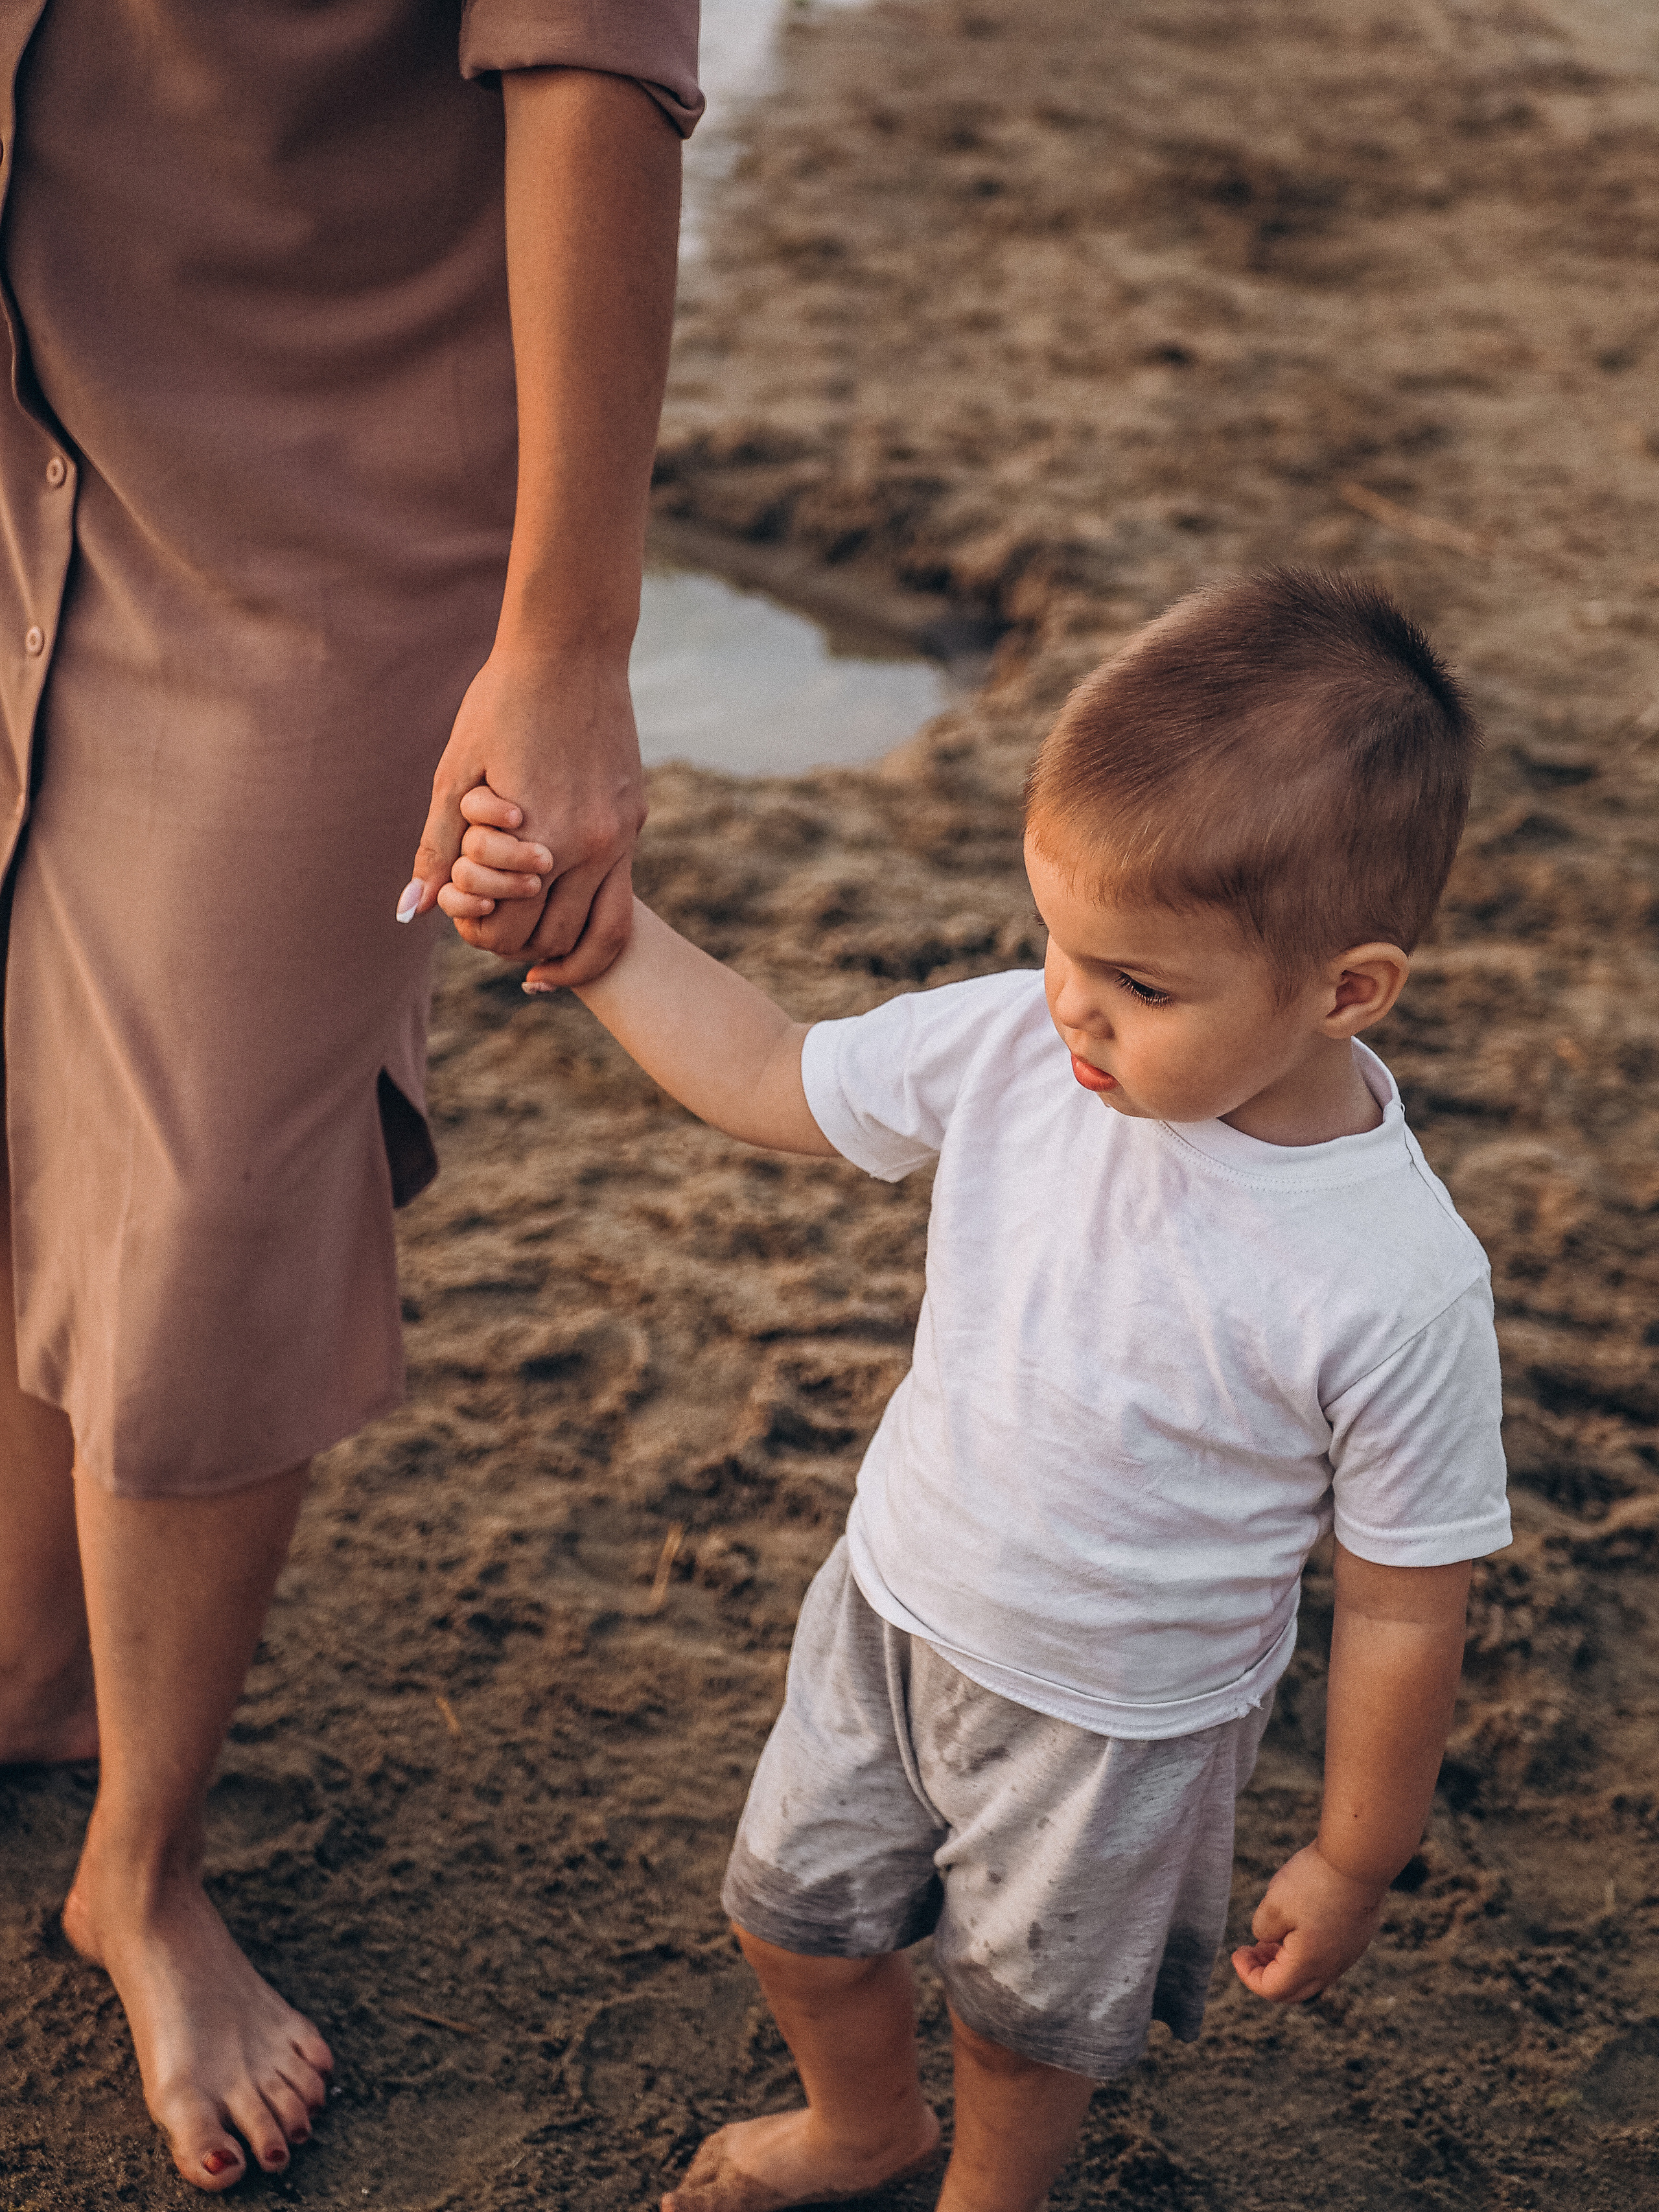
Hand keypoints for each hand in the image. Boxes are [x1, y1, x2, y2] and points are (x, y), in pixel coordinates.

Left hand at [397, 647, 644, 985]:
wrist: (572, 647)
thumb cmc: (502, 701)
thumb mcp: (456, 772)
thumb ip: (438, 847)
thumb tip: (412, 912)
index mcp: (542, 837)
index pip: (510, 927)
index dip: (480, 935)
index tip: (465, 923)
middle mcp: (590, 845)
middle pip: (554, 938)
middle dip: (517, 946)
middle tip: (492, 932)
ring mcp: (620, 835)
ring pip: (599, 931)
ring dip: (560, 944)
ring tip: (530, 940)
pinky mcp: (635, 820)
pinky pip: (619, 894)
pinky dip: (589, 917)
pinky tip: (561, 907)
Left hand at [1231, 1842, 1385, 2003]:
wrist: (1360, 1859)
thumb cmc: (1314, 1881)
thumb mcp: (1274, 1904)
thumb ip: (1263, 1929)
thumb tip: (1266, 1939)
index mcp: (1308, 1964)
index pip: (1272, 1990)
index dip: (1248, 1975)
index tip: (1236, 1953)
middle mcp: (1332, 1967)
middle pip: (1294, 1991)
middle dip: (1267, 1975)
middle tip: (1251, 1951)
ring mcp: (1348, 1954)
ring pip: (1312, 1975)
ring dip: (1287, 1963)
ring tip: (1269, 1938)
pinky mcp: (1357, 1938)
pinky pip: (1327, 1958)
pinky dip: (1306, 1952)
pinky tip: (1296, 1925)